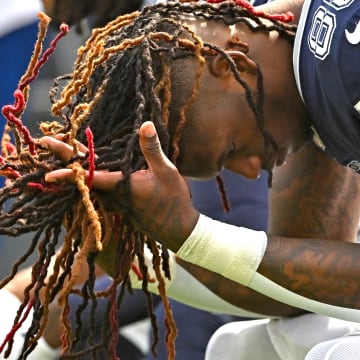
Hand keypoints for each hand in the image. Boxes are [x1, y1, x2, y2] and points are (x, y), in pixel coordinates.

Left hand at [42, 122, 198, 251]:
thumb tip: (144, 124)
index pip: (87, 176)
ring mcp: (116, 199)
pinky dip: (90, 172)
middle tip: (47, 141)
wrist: (178, 230)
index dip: (67, 171)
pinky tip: (92, 164)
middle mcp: (112, 193)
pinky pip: (100, 184)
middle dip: (64, 156)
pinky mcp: (121, 201)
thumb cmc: (172, 202)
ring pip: (90, 179)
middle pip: (82, 173)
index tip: (47, 169)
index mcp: (119, 185)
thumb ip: (152, 150)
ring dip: (75, 164)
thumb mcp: (166, 172)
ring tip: (64, 148)